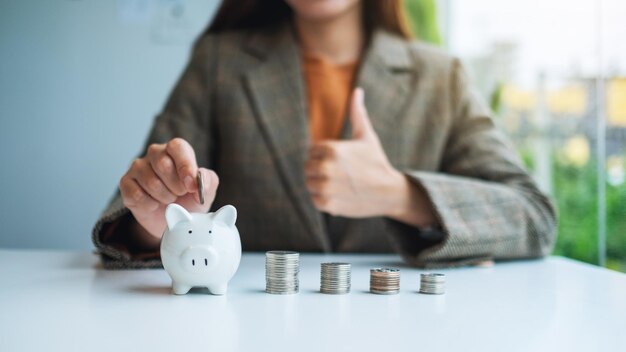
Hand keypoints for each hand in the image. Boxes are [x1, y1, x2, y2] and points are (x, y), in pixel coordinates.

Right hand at [119, 138, 218, 238]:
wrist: (170, 221)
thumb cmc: (188, 200)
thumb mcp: (205, 193)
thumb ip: (208, 182)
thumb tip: (199, 178)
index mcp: (176, 151)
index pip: (177, 147)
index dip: (185, 166)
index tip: (191, 186)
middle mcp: (155, 154)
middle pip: (163, 164)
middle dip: (176, 186)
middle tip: (180, 194)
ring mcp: (138, 167)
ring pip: (150, 181)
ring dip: (164, 197)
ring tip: (169, 200)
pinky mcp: (126, 183)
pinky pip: (136, 194)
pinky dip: (149, 205)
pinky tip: (154, 205)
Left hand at [305, 88, 435, 226]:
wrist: (389, 192)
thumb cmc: (376, 162)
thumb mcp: (366, 135)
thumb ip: (357, 113)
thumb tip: (357, 90)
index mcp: (332, 149)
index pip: (312, 151)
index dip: (325, 156)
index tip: (341, 161)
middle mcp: (326, 168)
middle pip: (308, 168)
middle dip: (320, 170)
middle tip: (340, 174)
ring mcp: (327, 187)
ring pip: (310, 184)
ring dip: (321, 185)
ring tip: (339, 185)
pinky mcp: (328, 205)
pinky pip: (315, 200)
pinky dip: (324, 199)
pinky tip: (339, 196)